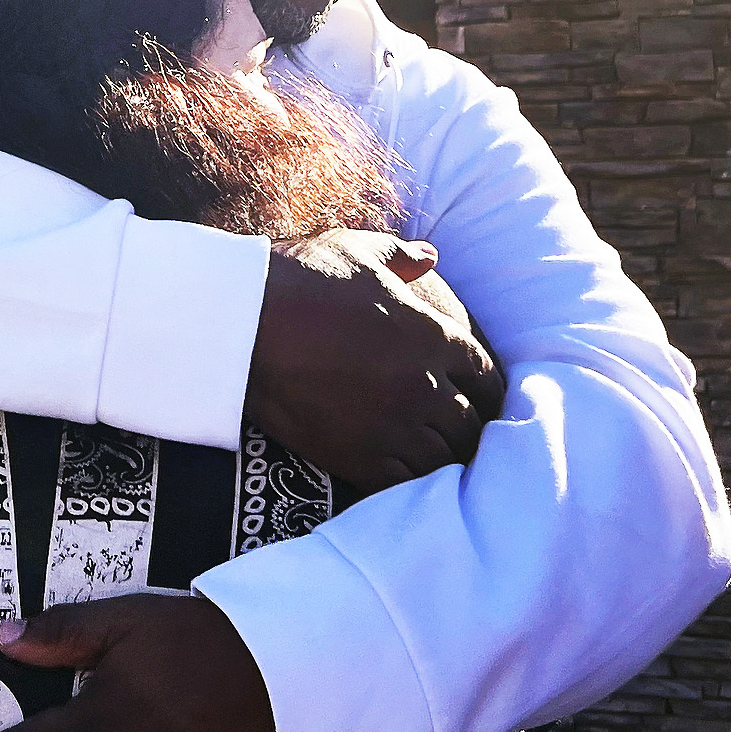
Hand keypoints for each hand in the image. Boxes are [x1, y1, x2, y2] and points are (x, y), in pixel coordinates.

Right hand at [246, 230, 499, 496]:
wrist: (245, 323)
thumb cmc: (301, 279)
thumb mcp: (357, 250)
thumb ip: (401, 255)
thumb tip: (431, 255)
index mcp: (432, 335)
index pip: (485, 374)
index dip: (485, 386)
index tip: (477, 394)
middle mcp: (424, 384)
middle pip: (470, 422)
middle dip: (467, 425)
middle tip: (459, 431)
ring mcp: (394, 424)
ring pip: (444, 458)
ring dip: (441, 456)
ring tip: (432, 454)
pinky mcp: (361, 457)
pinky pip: (406, 482)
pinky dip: (409, 479)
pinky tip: (401, 471)